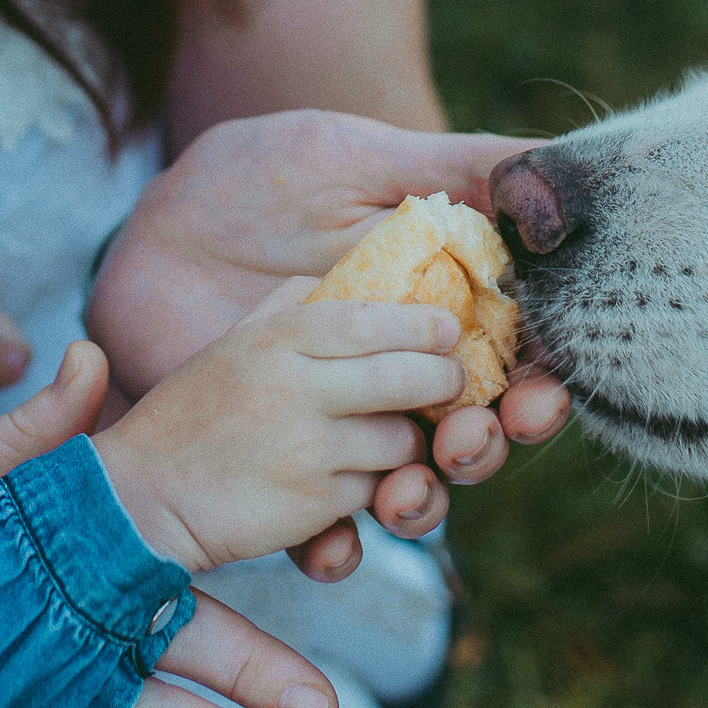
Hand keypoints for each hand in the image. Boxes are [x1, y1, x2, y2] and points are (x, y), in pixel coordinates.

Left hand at [87, 110, 571, 573]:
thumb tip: (550, 168)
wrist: (157, 230)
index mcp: (435, 316)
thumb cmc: (261, 178)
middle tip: (463, 439)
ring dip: (422, 504)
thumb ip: (454, 166)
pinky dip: (337, 548)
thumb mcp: (357, 159)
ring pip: (411, 489)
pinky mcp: (286, 465)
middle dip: (482, 449)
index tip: (535, 396)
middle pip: (472, 436)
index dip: (535, 390)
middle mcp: (400, 380)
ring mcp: (344, 427)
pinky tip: (333, 544)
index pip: (511, 367)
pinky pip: (323, 529)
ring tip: (401, 492)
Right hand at [95, 283, 465, 574]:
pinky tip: (342, 478)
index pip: (375, 319)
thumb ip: (287, 306)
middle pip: (409, 376)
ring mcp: (309, 448)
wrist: (143, 496)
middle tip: (449, 383)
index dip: (424, 325)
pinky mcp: (315, 504)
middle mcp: (298, 387)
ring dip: (403, 445)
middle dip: (443, 381)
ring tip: (382, 438)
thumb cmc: (192, 414)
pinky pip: (375, 490)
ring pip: (402, 442)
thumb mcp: (232, 342)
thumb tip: (347, 277)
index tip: (446, 331)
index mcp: (278, 338)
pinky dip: (370, 487)